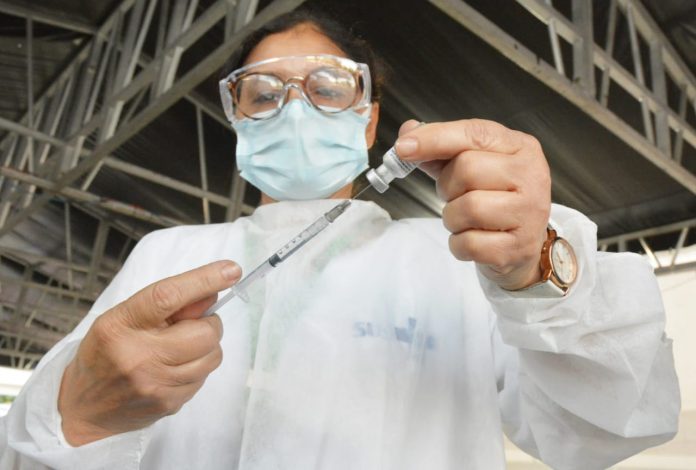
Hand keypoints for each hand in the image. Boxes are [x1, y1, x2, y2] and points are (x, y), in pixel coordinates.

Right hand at [58, 260, 241, 445]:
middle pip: (204, 332)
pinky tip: (175, 369)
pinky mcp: (168, 403)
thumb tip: (212, 291)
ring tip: (182, 348)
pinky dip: (198, 368)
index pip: (168, 296)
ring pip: (211, 356)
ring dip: (207, 347)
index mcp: (122, 325)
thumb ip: (167, 303)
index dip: (203, 280)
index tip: (230, 270)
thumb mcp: (124, 317)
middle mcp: (138, 355)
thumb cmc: (106, 353)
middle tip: (195, 324)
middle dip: (209, 324)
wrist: (83, 407)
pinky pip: (204, 378)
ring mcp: (155, 384)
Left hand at [395, 119, 550, 289]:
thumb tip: (408, 132)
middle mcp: (531, 176)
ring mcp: (529, 214)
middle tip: (454, 195)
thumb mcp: (473, 166)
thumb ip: (441, 149)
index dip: (435, 139)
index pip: (474, 133)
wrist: (522, 244)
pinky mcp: (517, 248)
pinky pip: (469, 243)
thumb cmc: (494, 198)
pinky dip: (458, 244)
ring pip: (468, 208)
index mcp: (521, 147)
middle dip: (447, 186)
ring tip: (464, 219)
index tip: (403, 147)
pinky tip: (471, 238)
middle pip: (467, 169)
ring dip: (452, 217)